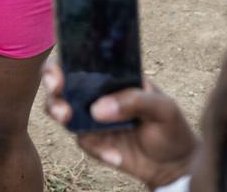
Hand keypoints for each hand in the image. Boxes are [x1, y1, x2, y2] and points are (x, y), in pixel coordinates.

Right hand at [41, 57, 198, 188]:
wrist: (174, 165)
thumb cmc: (170, 127)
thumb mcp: (162, 107)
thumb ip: (134, 101)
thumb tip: (97, 109)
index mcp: (111, 76)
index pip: (80, 61)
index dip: (62, 64)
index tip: (57, 76)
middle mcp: (95, 93)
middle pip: (61, 84)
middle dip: (52, 91)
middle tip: (60, 102)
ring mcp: (91, 117)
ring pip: (61, 110)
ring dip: (58, 113)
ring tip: (67, 119)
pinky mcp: (92, 140)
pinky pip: (83, 141)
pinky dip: (97, 149)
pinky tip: (116, 156)